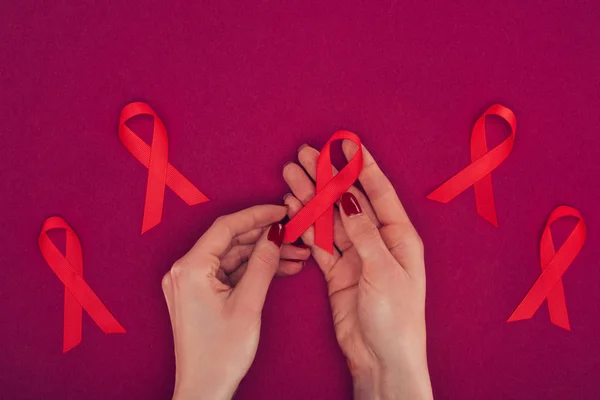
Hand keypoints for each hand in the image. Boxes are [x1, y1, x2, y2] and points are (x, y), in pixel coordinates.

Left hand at [161, 205, 309, 399]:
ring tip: (296, 256)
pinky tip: (279, 269)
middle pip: (230, 241)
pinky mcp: (197, 294)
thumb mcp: (248, 304)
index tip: (282, 210)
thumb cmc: (220, 354)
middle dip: (265, 238)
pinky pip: (227, 273)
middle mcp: (184, 270)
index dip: (257, 215)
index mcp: (190, 268)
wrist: (203, 391)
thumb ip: (262, 264)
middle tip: (295, 234)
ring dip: (263, 255)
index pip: (226, 227)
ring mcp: (190, 283)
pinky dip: (251, 271)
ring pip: (231, 257)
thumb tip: (275, 234)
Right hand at [283, 143, 432, 398]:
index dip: (361, 166)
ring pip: (329, 218)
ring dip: (310, 197)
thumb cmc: (396, 318)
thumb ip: (364, 234)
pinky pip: (319, 241)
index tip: (344, 143)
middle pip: (348, 201)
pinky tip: (293, 207)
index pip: (378, 191)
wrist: (382, 358)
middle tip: (304, 154)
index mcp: (399, 236)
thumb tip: (350, 199)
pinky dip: (306, 224)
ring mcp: (355, 255)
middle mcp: (377, 240)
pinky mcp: (337, 271)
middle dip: (326, 177)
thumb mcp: (383, 270)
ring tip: (290, 175)